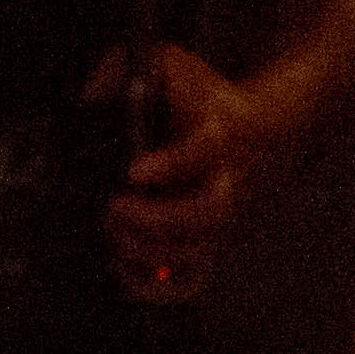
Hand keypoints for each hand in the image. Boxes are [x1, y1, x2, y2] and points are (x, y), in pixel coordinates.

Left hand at [91, 40, 275, 298]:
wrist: (263, 131)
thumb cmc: (203, 101)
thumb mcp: (168, 66)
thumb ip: (125, 68)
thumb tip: (91, 96)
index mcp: (219, 134)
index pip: (205, 150)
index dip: (173, 164)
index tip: (135, 171)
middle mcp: (225, 180)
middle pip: (208, 214)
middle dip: (157, 219)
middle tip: (115, 208)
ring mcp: (220, 217)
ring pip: (199, 251)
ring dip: (150, 252)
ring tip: (113, 235)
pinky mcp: (208, 243)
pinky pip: (190, 281)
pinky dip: (156, 287)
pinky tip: (124, 269)